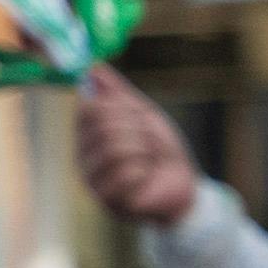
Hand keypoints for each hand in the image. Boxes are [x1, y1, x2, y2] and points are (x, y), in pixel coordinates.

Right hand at [68, 66, 203, 229]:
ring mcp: (93, 180)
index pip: (89, 109)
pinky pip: (124, 173)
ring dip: (143, 150)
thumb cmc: (162, 151)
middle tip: (149, 141)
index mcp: (87, 135)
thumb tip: (93, 67)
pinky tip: (147, 177)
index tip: (137, 116)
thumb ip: (117, 93)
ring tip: (150, 159)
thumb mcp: (143, 115)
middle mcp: (83, 156)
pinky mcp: (108, 200)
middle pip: (102, 126)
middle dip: (137, 129)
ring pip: (113, 148)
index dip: (119, 108)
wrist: (184, 187)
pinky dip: (144, 171)